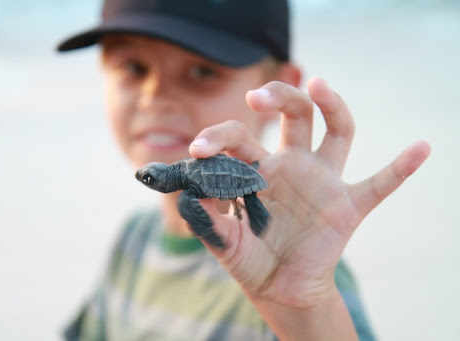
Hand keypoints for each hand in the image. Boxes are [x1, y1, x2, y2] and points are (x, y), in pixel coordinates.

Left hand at [189, 78, 429, 337]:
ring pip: (336, 132)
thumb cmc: (249, 259)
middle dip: (278, 98)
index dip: (218, 137)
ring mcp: (322, 182)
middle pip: (295, 114)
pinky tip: (422, 148)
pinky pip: (380, 184)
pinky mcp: (348, 206)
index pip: (241, 137)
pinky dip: (401, 168)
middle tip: (255, 98)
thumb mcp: (222, 241)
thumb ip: (205, 219)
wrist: (278, 289)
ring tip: (319, 85)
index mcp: (258, 168)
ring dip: (332, 106)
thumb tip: (187, 194)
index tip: (198, 149)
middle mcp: (292, 165)